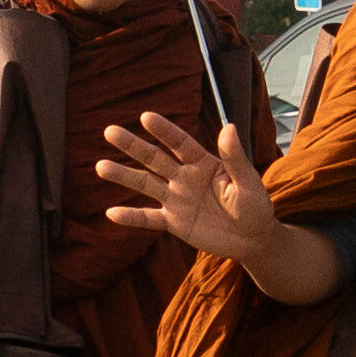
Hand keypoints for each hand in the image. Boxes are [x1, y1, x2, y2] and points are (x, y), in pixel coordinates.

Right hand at [93, 111, 280, 257]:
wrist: (252, 240)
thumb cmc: (255, 207)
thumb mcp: (248, 182)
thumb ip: (235, 158)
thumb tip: (228, 127)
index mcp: (203, 163)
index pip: (179, 143)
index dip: (163, 130)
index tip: (145, 117)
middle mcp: (185, 177)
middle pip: (154, 159)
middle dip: (132, 146)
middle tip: (109, 131)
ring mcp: (177, 199)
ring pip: (146, 185)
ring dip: (123, 176)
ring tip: (100, 166)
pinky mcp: (174, 222)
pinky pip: (149, 218)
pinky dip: (131, 217)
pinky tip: (110, 214)